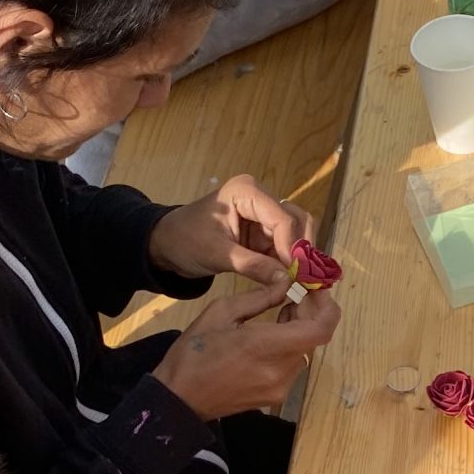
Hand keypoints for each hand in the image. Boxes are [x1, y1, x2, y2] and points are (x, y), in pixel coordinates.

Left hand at [150, 174, 308, 288]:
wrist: (168, 244)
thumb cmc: (185, 241)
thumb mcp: (216, 254)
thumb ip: (252, 266)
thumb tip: (287, 282)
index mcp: (246, 192)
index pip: (281, 217)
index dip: (292, 246)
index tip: (297, 275)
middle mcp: (261, 198)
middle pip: (296, 219)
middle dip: (302, 250)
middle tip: (305, 279)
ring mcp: (264, 215)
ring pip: (297, 232)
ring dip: (300, 256)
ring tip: (301, 281)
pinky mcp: (264, 232)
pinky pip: (286, 245)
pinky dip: (291, 262)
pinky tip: (294, 280)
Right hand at [152, 277, 340, 420]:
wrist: (178, 399)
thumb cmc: (194, 352)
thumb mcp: (221, 312)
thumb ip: (260, 297)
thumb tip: (287, 283)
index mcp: (266, 346)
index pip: (321, 329)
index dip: (327, 306)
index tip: (316, 289)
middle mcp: (280, 371)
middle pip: (314, 338)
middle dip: (310, 313)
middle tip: (295, 295)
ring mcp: (280, 387)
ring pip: (303, 351)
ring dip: (299, 330)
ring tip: (280, 313)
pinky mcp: (275, 397)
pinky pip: (292, 366)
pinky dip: (288, 347)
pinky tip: (270, 337)